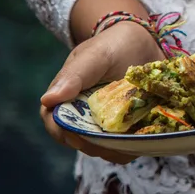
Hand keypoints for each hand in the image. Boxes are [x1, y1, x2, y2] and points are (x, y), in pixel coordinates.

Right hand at [40, 21, 163, 163]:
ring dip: (116, 150)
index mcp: (67, 97)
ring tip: (132, 142)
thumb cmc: (115, 45)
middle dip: (95, 146)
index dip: (64, 133)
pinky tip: (145, 140)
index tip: (79, 135)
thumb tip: (48, 100)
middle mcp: (85, 114)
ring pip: (104, 149)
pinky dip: (134, 147)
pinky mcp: (129, 127)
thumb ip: (75, 75)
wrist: (147, 43)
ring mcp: (107, 123)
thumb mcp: (95, 55)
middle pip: (80, 142)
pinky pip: (128, 146)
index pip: (55, 123)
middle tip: (115, 140)